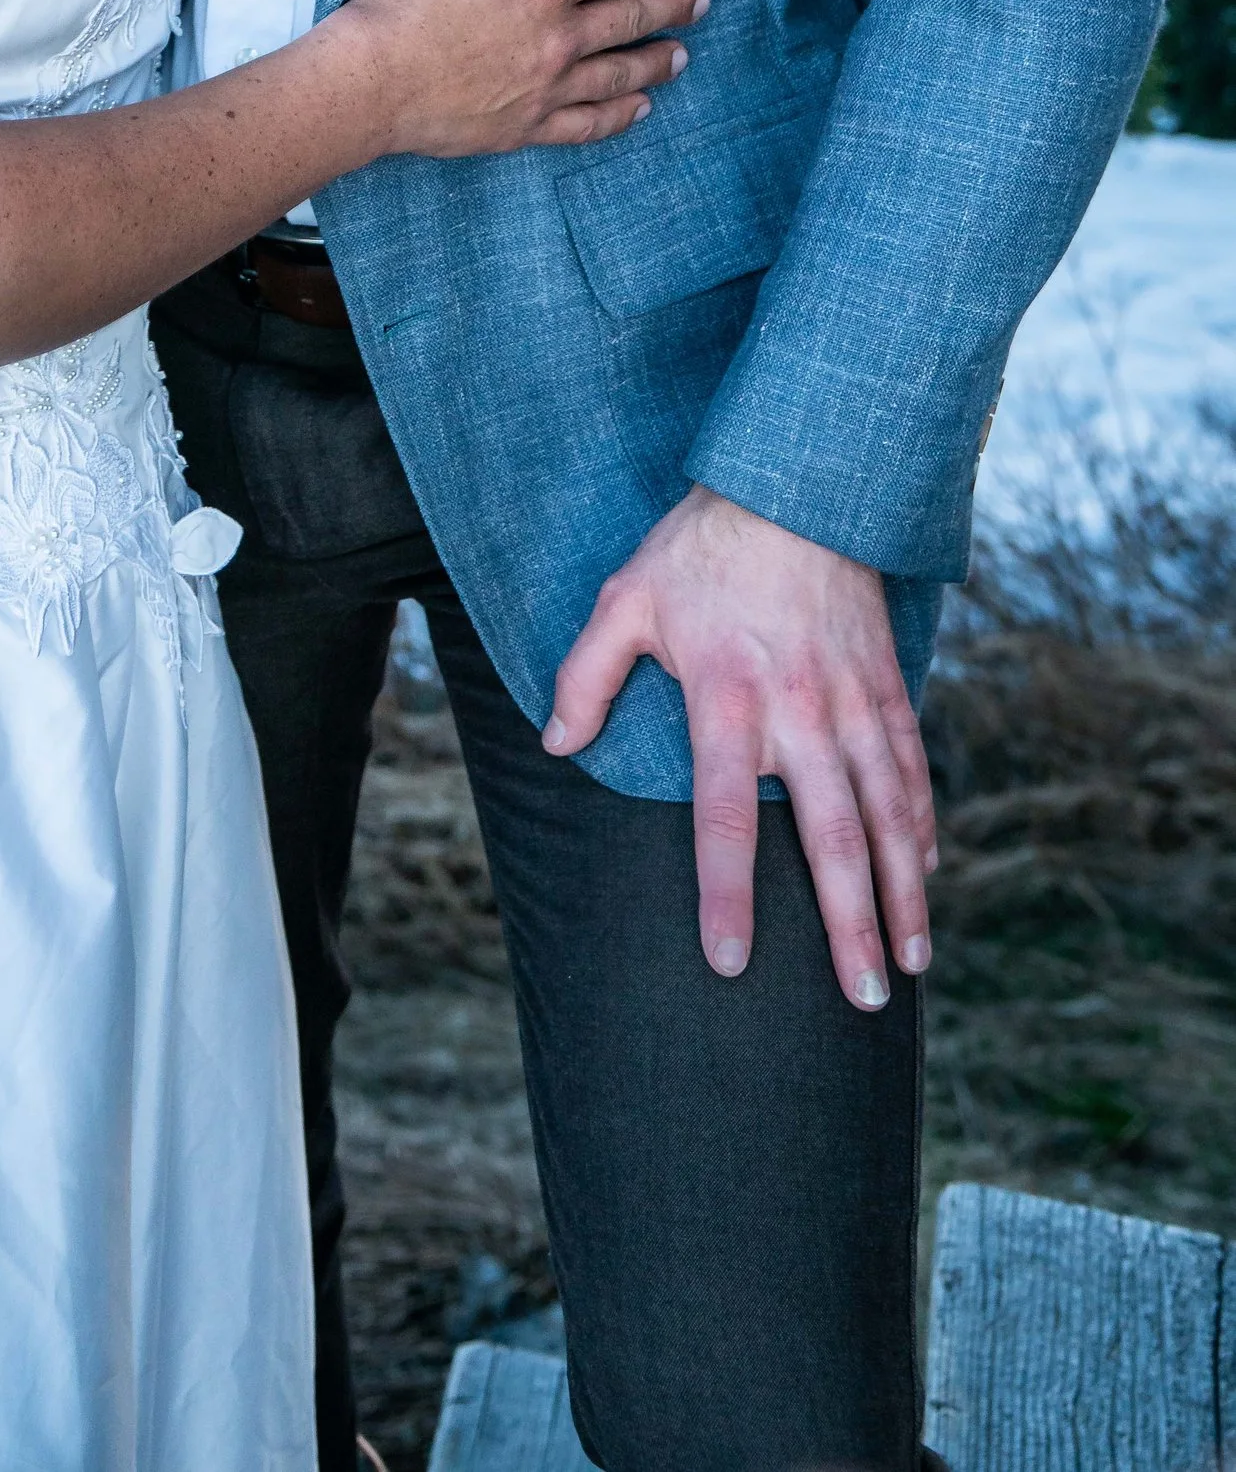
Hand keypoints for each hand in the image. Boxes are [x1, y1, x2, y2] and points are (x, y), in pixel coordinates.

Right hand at [347, 0, 702, 155]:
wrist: (372, 79)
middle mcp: (560, 36)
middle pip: (632, 17)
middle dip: (673, 5)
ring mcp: (548, 86)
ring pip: (621, 72)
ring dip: (657, 60)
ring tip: (682, 54)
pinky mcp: (529, 125)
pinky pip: (590, 122)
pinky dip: (621, 115)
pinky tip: (639, 107)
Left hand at [545, 483, 937, 1008]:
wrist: (795, 484)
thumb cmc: (699, 548)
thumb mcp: (625, 600)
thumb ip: (587, 677)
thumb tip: (557, 745)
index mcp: (727, 702)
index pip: (725, 822)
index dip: (727, 898)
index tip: (730, 962)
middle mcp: (800, 714)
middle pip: (831, 840)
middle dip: (849, 927)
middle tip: (860, 1000)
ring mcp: (854, 704)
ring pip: (888, 817)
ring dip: (903, 896)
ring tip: (909, 966)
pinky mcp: (888, 686)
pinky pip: (911, 769)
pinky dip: (921, 826)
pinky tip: (926, 874)